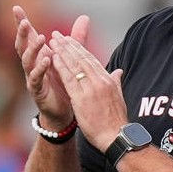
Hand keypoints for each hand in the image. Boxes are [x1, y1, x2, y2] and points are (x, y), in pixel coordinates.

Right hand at [13, 6, 88, 129]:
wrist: (66, 110)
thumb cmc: (65, 82)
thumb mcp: (71, 57)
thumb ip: (76, 38)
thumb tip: (84, 17)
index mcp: (39, 55)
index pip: (29, 36)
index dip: (21, 22)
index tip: (16, 7)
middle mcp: (32, 64)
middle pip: (22, 45)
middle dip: (23, 33)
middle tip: (25, 22)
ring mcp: (32, 77)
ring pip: (27, 61)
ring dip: (33, 49)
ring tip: (41, 39)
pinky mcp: (36, 90)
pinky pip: (35, 78)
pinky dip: (40, 69)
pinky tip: (46, 60)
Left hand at [48, 31, 127, 151]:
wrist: (117, 136)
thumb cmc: (117, 121)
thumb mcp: (119, 97)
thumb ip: (116, 82)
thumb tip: (118, 71)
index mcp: (108, 80)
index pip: (91, 59)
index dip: (79, 48)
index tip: (69, 40)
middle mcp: (100, 81)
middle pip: (82, 58)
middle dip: (68, 45)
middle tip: (57, 35)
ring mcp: (91, 89)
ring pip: (74, 65)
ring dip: (62, 51)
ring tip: (53, 41)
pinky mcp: (82, 99)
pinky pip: (69, 79)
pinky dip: (61, 67)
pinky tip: (53, 58)